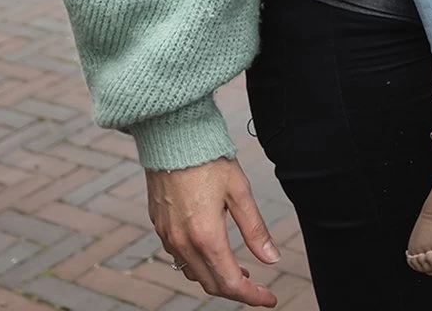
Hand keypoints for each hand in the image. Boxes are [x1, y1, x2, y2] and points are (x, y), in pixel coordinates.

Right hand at [146, 157, 278, 306]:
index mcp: (205, 236)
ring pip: (193, 272)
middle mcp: (182, 242)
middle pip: (210, 283)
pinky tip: (212, 250)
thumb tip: (271, 258)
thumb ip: (255, 229)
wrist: (172, 137)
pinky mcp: (160, 225)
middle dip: (236, 289)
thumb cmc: (208, 158)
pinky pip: (179, 256)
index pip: (230, 282)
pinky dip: (199, 263)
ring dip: (216, 277)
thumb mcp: (239, 191)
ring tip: (238, 270)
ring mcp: (168, 235)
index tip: (269, 299)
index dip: (252, 295)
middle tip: (257, 286)